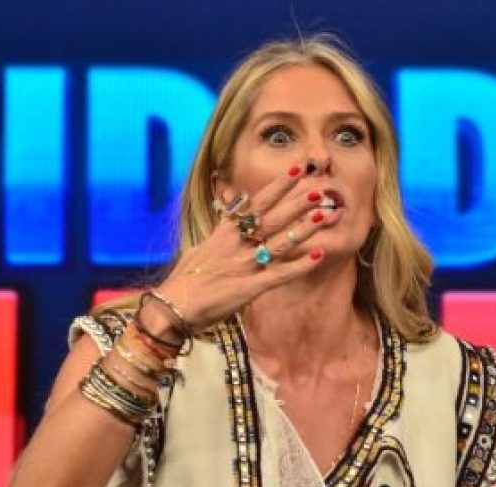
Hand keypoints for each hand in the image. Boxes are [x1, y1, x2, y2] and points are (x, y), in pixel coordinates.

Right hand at [147, 166, 331, 334]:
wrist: (171, 307)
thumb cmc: (184, 282)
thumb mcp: (199, 250)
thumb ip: (218, 234)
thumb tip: (226, 221)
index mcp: (224, 234)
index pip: (255, 203)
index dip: (277, 186)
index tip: (296, 170)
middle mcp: (236, 245)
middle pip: (271, 218)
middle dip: (295, 202)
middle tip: (319, 188)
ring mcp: (244, 265)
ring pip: (279, 242)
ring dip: (303, 228)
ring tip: (324, 214)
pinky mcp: (249, 288)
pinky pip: (280, 274)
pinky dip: (300, 265)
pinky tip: (319, 255)